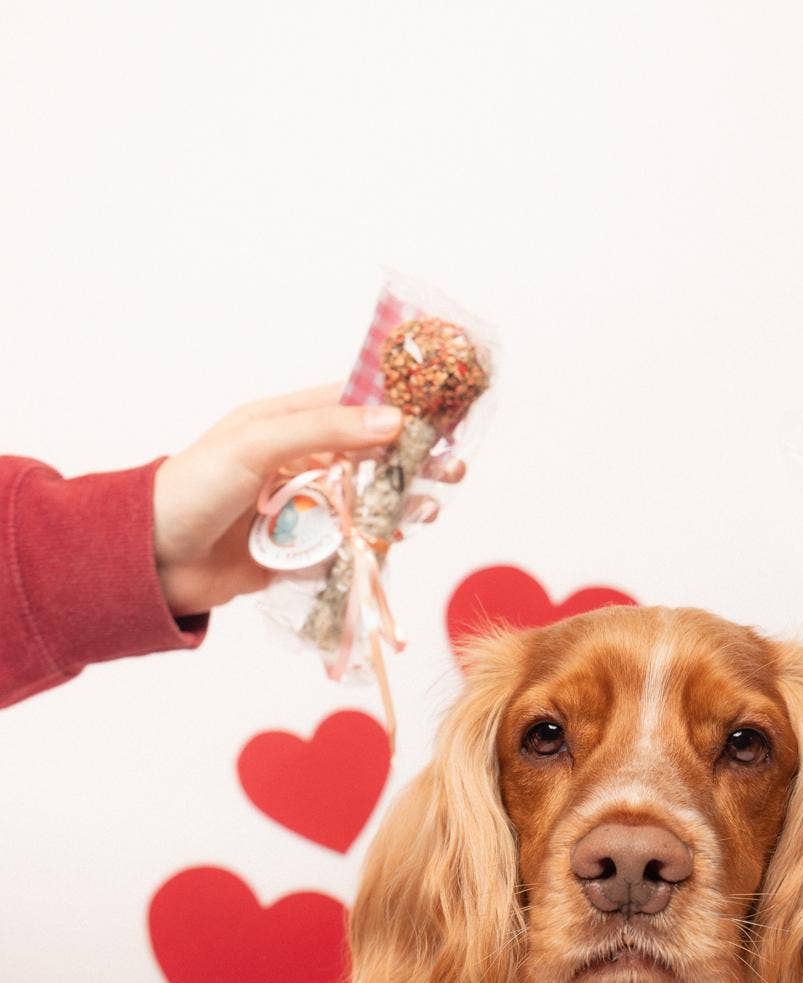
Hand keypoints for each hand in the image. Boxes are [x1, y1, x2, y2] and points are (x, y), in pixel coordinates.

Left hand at [151, 384, 464, 614]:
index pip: (353, 404)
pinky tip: (401, 537)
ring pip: (366, 501)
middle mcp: (298, 462)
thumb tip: (391, 420)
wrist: (150, 560)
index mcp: (285, 422)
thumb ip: (323, 430)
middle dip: (413, 461)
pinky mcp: (300, 551)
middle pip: (370, 456)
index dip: (399, 407)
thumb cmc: (191, 489)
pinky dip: (377, 541)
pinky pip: (348, 543)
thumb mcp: (256, 444)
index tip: (442, 413)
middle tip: (452, 467)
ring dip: (402, 502)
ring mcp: (301, 508)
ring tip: (433, 505)